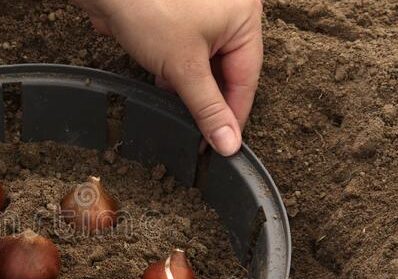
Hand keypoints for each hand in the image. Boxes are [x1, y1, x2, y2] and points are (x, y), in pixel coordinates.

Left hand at [75, 0, 263, 155]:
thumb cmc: (150, 10)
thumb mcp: (184, 67)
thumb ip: (207, 107)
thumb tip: (228, 143)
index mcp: (245, 18)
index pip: (247, 79)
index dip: (234, 115)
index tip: (223, 145)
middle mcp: (229, 13)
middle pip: (228, 72)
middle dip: (209, 100)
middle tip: (198, 133)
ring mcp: (204, 14)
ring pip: (206, 64)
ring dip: (191, 87)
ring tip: (177, 107)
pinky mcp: (179, 18)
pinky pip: (188, 52)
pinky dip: (178, 71)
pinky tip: (163, 82)